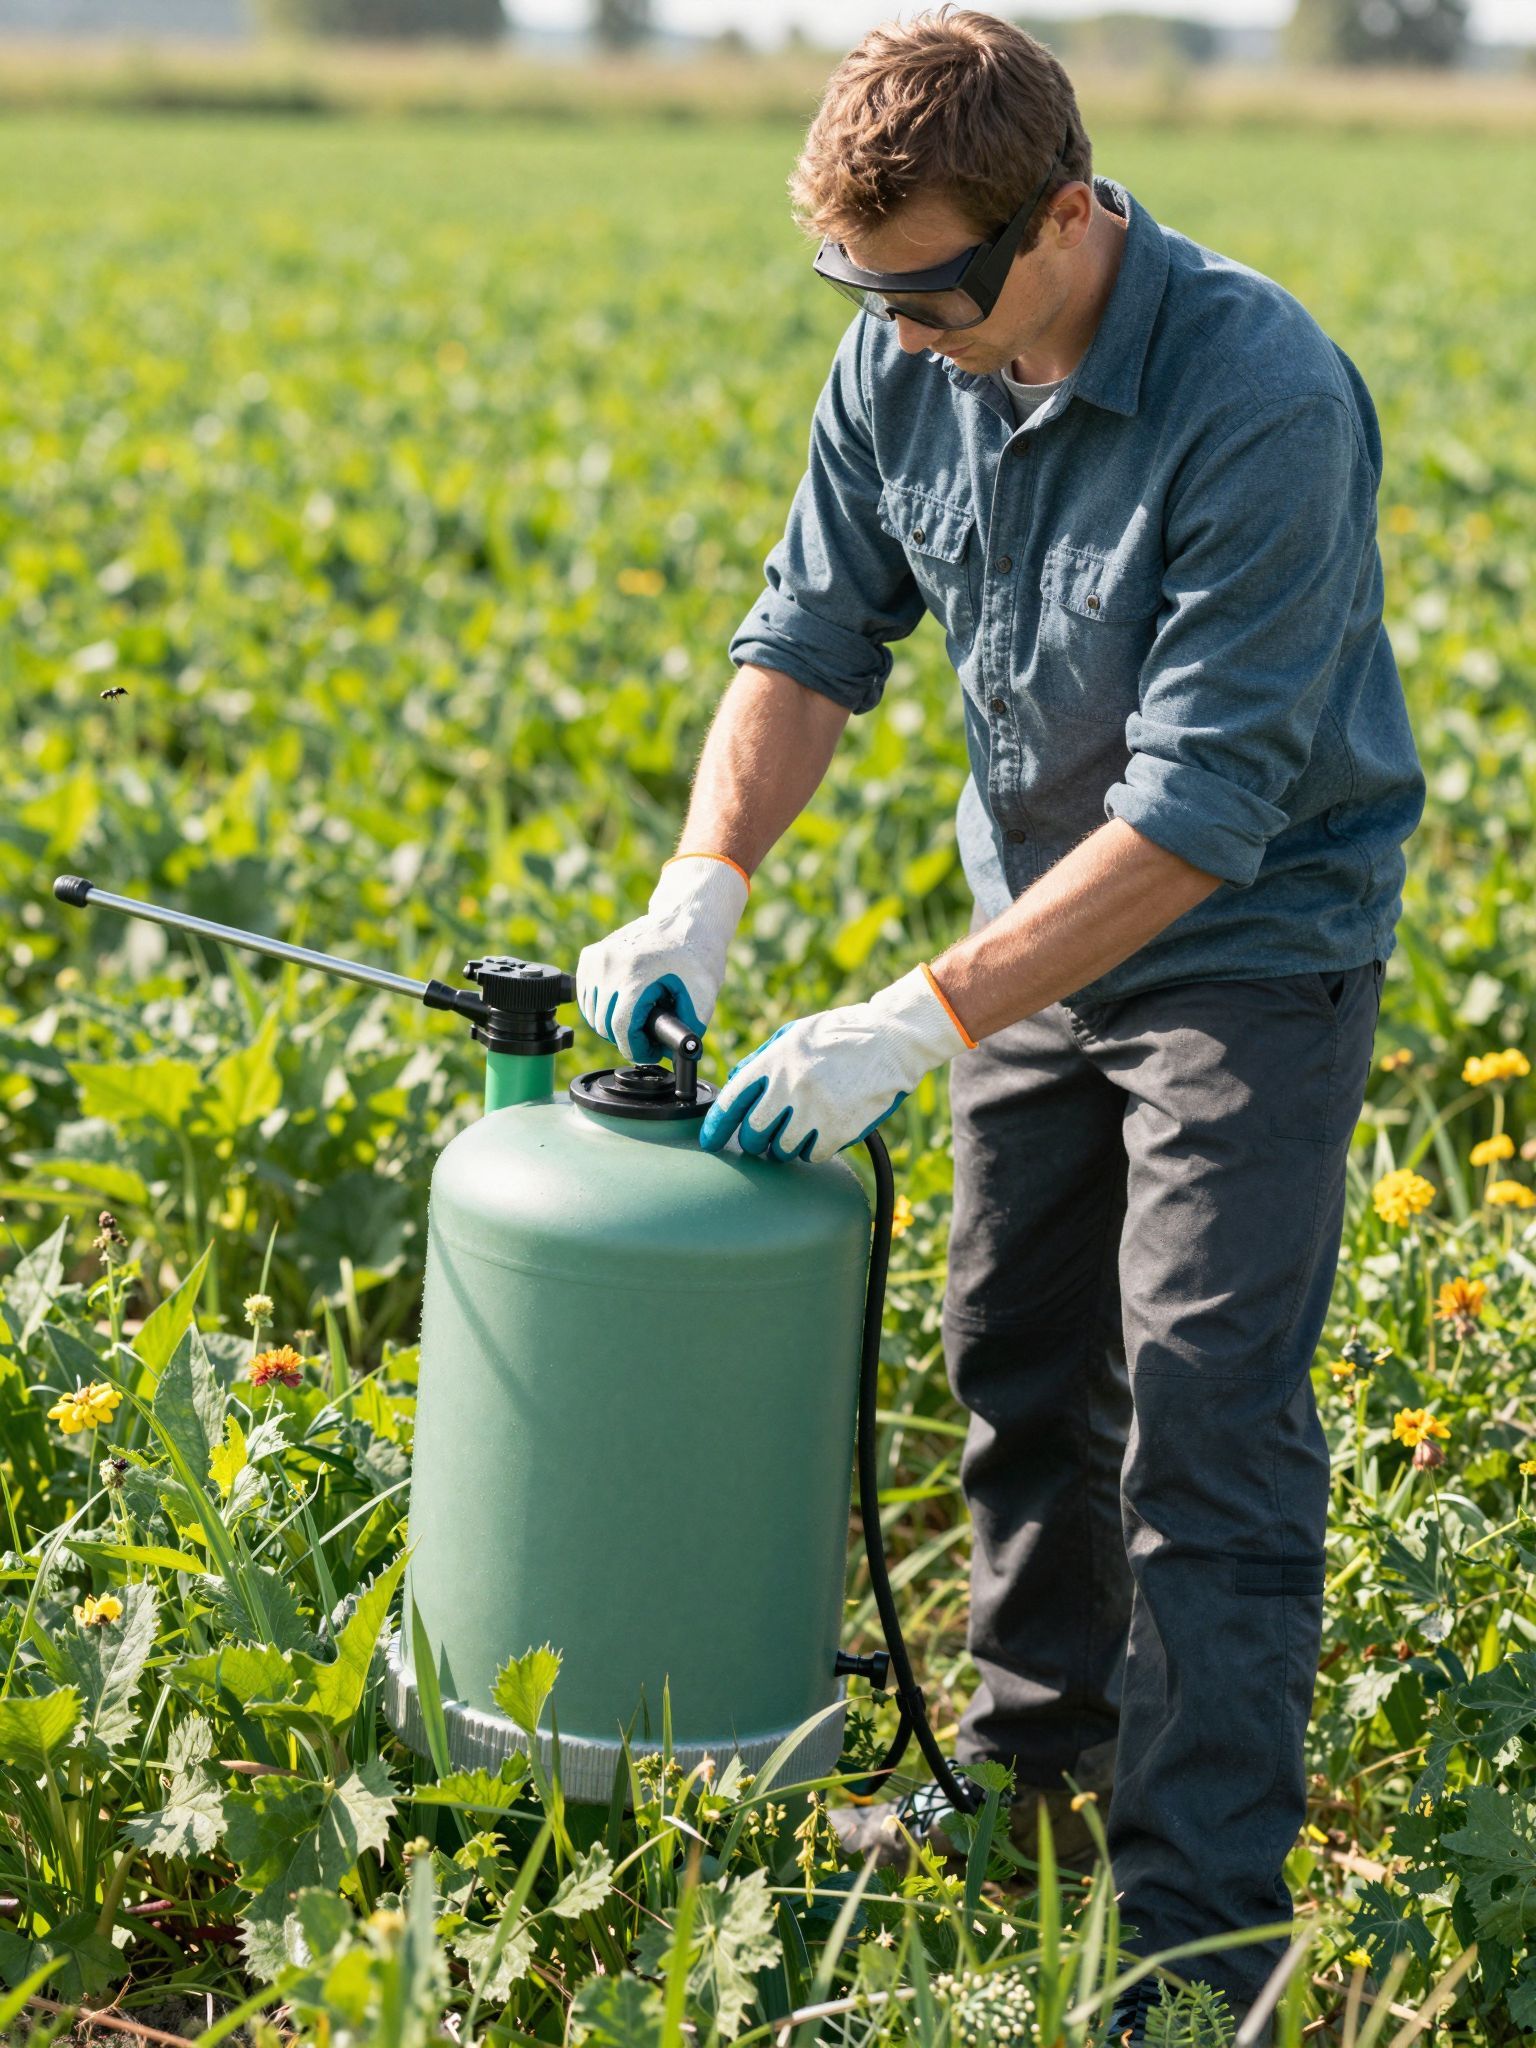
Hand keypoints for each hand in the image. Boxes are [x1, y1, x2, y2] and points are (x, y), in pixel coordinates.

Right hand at [576, 852, 748, 1062]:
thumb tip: (673, 1054)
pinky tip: (622, 1004)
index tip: (649, 1052)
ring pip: (592, 1012)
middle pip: (604, 1024)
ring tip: (638, 1019)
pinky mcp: (591, 955)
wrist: (685, 917)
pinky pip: (586, 995)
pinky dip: (600, 1006)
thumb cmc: (697, 954)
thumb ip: (689, 1028)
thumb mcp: (704, 995)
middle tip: (648, 1037)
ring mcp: (597, 958)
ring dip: (612, 1024)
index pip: (621, 1028)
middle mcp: (610, 964)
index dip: (636, 1049)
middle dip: (626, 1038)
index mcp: (636, 974)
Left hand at [697, 965, 975, 1163]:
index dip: (715, 1127)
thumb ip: (762, 1060)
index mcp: (774, 1061)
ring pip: (782, 1150)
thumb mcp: (795, 1035)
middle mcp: (790, 1087)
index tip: (710, 1141)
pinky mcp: (839, 1129)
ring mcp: (815, 1111)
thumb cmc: (840, 1036)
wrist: (892, 1040)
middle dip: (755, 1140)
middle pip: (753, 1135)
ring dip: (785, 1146)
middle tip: (766, 1134)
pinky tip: (822, 1132)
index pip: (731, 1102)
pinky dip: (813, 1149)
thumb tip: (734, 1084)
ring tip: (799, 1129)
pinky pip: (812, 1155)